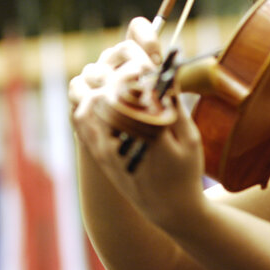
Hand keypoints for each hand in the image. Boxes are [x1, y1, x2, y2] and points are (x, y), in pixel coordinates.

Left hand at [69, 17, 206, 229]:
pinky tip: (100, 94)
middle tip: (130, 66)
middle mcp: (122, 142)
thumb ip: (173, 104)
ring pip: (86, 103)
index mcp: (149, 136)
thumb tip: (165, 67)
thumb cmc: (185, 171)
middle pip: (105, 93)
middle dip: (115, 73)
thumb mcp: (189, 138)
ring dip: (95, 84)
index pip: (133, 90)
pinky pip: (80, 120)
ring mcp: (105, 149)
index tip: (146, 60)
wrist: (168, 210)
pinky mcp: (97, 153)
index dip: (136, 68)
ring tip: (113, 78)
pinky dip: (85, 101)